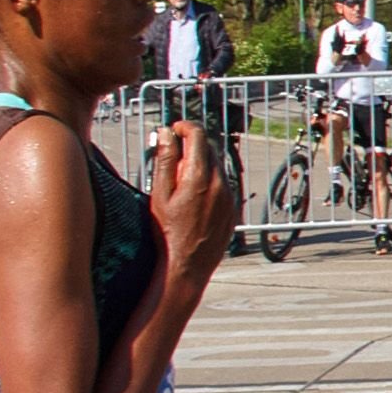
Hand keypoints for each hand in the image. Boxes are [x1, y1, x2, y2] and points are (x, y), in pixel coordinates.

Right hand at [150, 121, 236, 276]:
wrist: (187, 265)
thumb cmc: (167, 231)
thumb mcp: (159, 194)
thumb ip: (163, 160)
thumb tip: (165, 132)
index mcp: (200, 177)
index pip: (198, 136)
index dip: (184, 127)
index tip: (173, 130)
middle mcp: (221, 184)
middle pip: (209, 149)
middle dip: (190, 147)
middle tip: (170, 158)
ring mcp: (230, 196)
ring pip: (217, 167)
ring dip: (200, 165)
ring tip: (179, 183)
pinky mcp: (233, 208)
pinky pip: (223, 185)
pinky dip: (209, 182)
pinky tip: (193, 199)